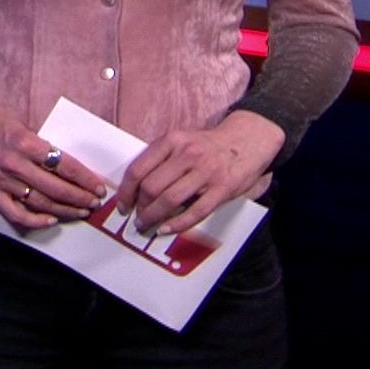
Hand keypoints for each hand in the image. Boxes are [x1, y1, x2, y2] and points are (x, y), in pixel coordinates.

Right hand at [0, 86, 107, 227]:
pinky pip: (15, 213)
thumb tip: (70, 167)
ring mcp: (1, 180)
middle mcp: (13, 163)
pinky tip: (51, 220)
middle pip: (55, 187)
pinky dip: (34, 220)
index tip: (99, 186)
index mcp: (24, 142)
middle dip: (80, 197)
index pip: (64, 165)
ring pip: (39, 202)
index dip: (85, 178)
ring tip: (81, 211)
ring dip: (64, 210)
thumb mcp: (23, 124)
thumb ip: (42, 146)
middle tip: (95, 202)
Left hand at [116, 111, 283, 235]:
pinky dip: (177, 224)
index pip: (138, 169)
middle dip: (139, 208)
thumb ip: (160, 159)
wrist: (247, 139)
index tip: (123, 205)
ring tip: (147, 225)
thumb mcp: (180, 141)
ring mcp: (206, 172)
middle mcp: (187, 155)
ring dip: (153, 217)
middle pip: (151, 187)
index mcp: (171, 141)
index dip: (126, 192)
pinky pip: (195, 212)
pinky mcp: (222, 189)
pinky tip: (166, 229)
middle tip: (137, 218)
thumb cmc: (207, 145)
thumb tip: (134, 187)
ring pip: (170, 200)